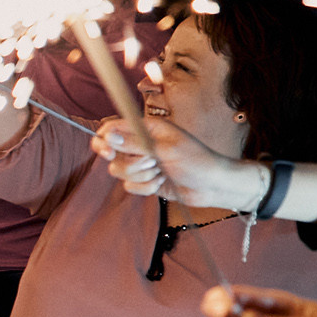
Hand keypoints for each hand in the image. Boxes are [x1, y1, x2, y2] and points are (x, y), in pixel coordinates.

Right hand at [95, 116, 260, 207]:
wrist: (212, 185)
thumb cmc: (196, 160)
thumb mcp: (165, 149)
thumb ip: (134, 143)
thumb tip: (108, 137)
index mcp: (146, 128)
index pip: (113, 129)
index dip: (104, 140)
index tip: (109, 152)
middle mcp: (141, 145)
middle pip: (113, 154)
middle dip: (130, 163)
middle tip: (149, 163)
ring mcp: (142, 164)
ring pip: (119, 172)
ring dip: (140, 176)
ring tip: (161, 172)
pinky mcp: (145, 181)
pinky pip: (130, 186)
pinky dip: (145, 188)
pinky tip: (161, 184)